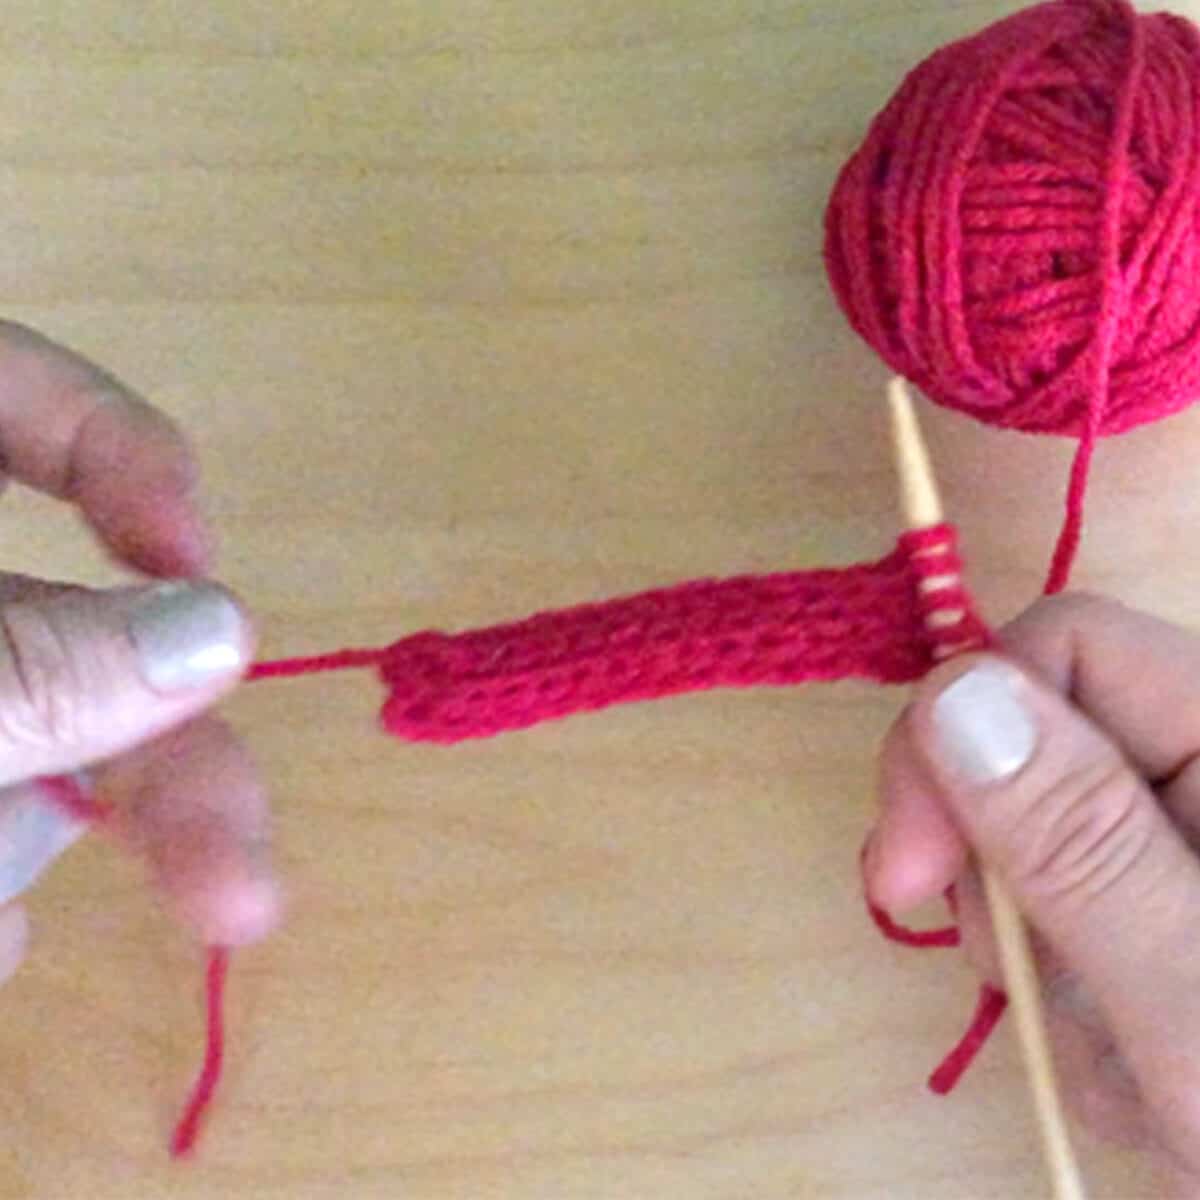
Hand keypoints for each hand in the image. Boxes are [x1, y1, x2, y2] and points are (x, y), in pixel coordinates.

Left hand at [0, 320, 278, 978]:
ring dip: (64, 821)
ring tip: (46, 936)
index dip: (117, 451)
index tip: (193, 555)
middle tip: (240, 886)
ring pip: (21, 722)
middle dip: (155, 750)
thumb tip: (220, 633)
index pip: (6, 385)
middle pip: (52, 615)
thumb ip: (20, 660)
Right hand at [866, 593, 1199, 1190]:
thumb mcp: (1188, 995)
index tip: (911, 864)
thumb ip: (1079, 842)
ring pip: (1027, 834)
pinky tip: (1127, 1063)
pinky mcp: (1157, 898)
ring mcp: (1179, 837)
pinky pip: (1056, 907)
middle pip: (1032, 734)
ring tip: (1114, 1055)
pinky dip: (1060, 991)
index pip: (1070, 646)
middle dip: (987, 856)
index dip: (964, 725)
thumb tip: (956, 690)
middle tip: (994, 968)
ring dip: (1031, 949)